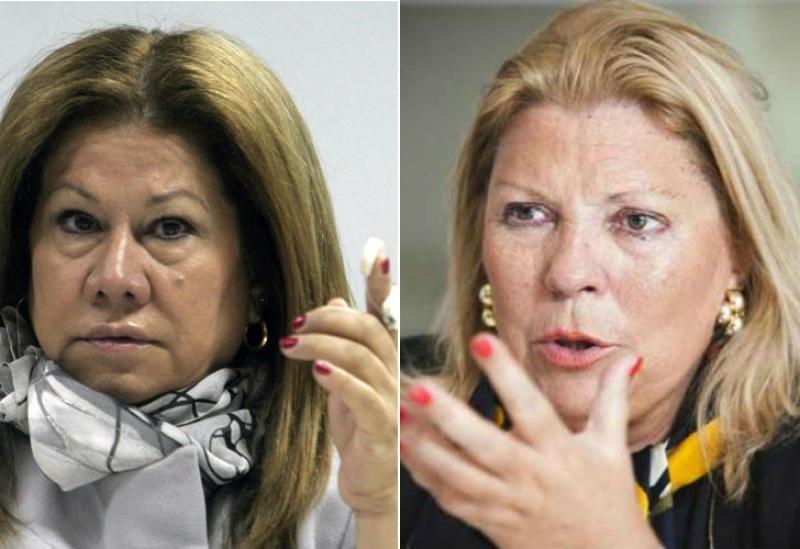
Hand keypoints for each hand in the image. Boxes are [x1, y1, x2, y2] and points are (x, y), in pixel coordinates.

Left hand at [279, 253, 396, 517]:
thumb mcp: (343, 378)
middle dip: (329, 318)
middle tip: (295, 323)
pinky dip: (339, 378)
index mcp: (386, 358)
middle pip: (369, 329)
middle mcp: (394, 372)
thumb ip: (340, 341)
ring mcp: (392, 399)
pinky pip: (362, 394)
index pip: (385, 314)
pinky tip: (316, 370)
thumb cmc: (358, 429)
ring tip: (291, 344)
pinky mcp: (382, 428)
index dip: (381, 284)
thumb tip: (334, 298)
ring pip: (361, 356)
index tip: (375, 253)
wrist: (370, 482)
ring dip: (321, 344)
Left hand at [400, 333, 661, 548]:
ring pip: (459, 476)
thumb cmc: (607, 499)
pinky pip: (453, 501)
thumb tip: (627, 359)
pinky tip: (408, 451)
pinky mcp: (491, 524)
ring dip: (426, 447)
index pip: (530, 406)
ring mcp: (506, 503)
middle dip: (448, 417)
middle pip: (483, 445)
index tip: (482, 340)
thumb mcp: (612, 447)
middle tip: (419, 387)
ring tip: (400, 416)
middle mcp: (529, 476)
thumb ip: (611, 398)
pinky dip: (428, 477)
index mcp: (559, 451)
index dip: (505, 373)